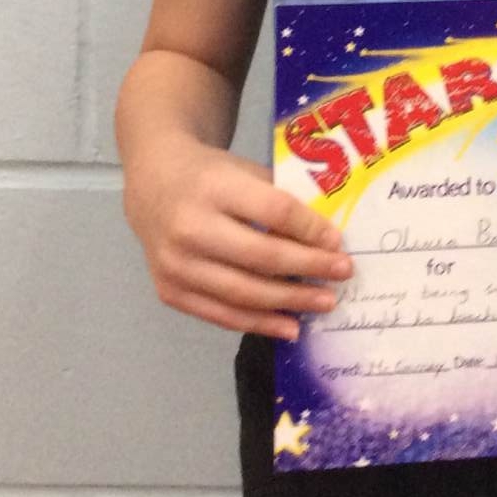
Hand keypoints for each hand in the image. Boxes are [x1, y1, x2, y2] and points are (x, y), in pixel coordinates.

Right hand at [124, 135, 353, 340]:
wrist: (153, 184)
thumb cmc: (211, 175)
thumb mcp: (243, 171)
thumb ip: (277, 200)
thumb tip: (325, 239)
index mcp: (214, 188)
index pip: (274, 211)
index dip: (310, 229)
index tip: (338, 243)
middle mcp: (190, 228)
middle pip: (261, 257)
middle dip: (308, 269)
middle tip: (342, 274)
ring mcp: (176, 265)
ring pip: (242, 293)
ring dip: (289, 302)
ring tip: (324, 304)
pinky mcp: (168, 292)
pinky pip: (220, 314)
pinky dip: (258, 323)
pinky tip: (288, 326)